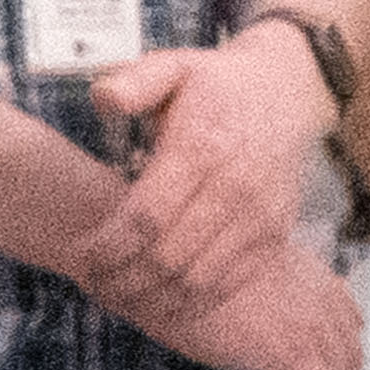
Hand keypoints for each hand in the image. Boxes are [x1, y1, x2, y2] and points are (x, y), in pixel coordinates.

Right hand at [73, 183, 361, 369]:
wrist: (167, 269)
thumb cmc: (181, 269)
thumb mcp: (237, 274)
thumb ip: (264, 294)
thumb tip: (252, 320)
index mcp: (312, 276)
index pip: (346, 322)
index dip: (322, 351)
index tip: (292, 363)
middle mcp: (326, 301)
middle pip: (347, 355)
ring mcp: (317, 332)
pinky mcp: (300, 363)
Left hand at [84, 26, 343, 340]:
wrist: (287, 92)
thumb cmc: (215, 84)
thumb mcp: (172, 65)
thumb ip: (134, 80)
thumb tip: (106, 99)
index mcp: (203, 149)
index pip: (148, 217)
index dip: (110, 246)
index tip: (82, 255)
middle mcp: (237, 189)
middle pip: (170, 258)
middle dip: (123, 281)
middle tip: (92, 286)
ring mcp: (260, 218)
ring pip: (200, 280)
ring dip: (153, 300)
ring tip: (117, 300)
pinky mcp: (274, 236)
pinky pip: (231, 284)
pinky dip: (192, 304)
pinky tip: (159, 304)